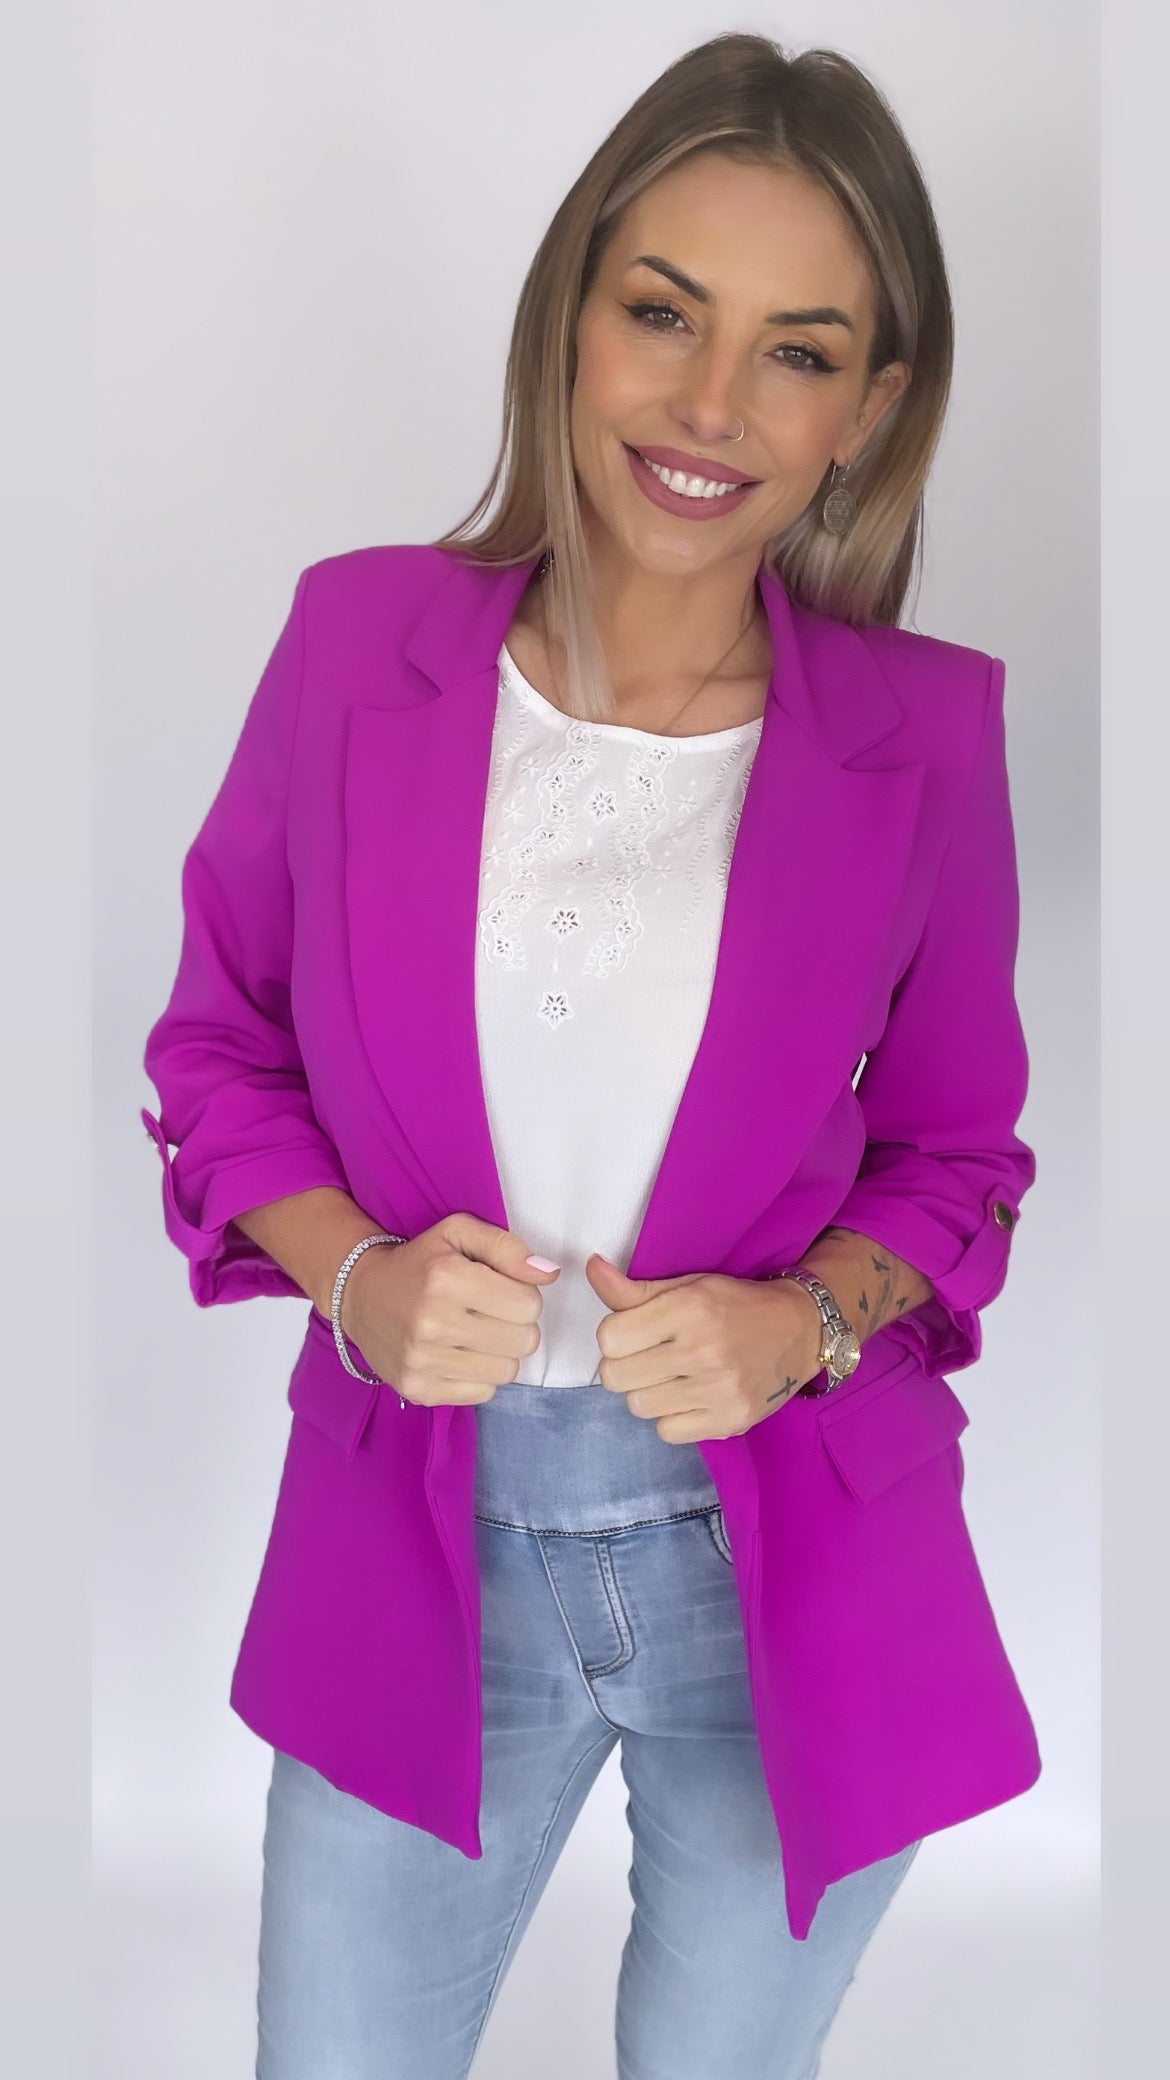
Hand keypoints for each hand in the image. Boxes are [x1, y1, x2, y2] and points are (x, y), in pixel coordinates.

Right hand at [338, 1213, 560, 1406]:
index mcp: (447, 1279)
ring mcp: (423, 1361)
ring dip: (501, 1353)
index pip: (529, 1305)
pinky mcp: (418, 1390)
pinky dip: (480, 1376)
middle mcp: (432, 1323)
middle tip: (492, 1314)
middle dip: (516, 1326)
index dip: (523, 1295)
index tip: (501, 1290)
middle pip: (524, 1341)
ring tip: (477, 1334)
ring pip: (507, 1371)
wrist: (359, 1296)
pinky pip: (483, 1394)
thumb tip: (549, 1273)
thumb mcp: (458, 1233)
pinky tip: (460, 1355)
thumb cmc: (420, 1262)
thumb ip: (507, 1247)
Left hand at [587, 1254, 823, 1443]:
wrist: (799, 1332)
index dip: (615, 1335)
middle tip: (648, 1357)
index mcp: (688, 1309)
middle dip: (624, 1366)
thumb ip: (634, 1289)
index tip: (634, 1332)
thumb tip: (591, 1267)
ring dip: (647, 1392)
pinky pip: (667, 1431)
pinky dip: (670, 1417)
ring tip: (670, 1376)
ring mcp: (718, 1390)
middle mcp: (702, 1351)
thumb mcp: (688, 1286)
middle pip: (616, 1376)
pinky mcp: (729, 1421)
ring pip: (638, 1406)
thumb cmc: (735, 1304)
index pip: (609, 1337)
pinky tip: (688, 1396)